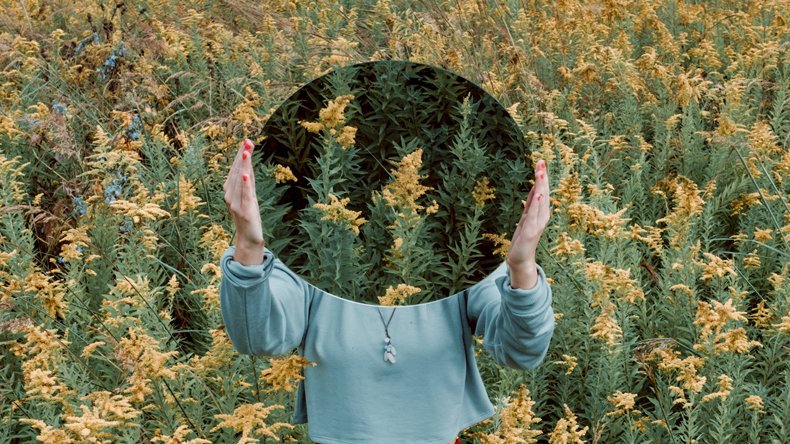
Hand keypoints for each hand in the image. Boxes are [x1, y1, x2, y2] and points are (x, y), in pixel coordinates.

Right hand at [223, 138, 264, 264]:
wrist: (248, 238)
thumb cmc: (248, 215)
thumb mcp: (249, 195)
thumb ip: (249, 179)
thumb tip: (248, 159)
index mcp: (230, 190)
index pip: (236, 169)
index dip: (241, 155)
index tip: (247, 141)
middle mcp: (230, 195)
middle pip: (237, 172)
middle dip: (242, 157)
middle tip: (247, 141)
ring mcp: (235, 203)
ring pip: (240, 181)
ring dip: (243, 166)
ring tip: (246, 153)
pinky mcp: (244, 211)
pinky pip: (244, 195)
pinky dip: (244, 185)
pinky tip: (246, 175)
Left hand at [506, 159, 550, 288]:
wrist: (520, 259)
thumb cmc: (523, 239)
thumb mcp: (526, 217)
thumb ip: (531, 204)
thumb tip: (534, 188)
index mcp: (540, 212)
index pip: (541, 191)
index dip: (541, 177)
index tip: (540, 162)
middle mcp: (541, 217)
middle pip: (542, 193)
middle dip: (542, 178)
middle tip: (541, 162)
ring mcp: (537, 224)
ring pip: (539, 202)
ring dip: (540, 187)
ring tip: (540, 174)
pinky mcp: (530, 232)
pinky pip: (533, 216)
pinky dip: (536, 205)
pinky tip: (537, 195)